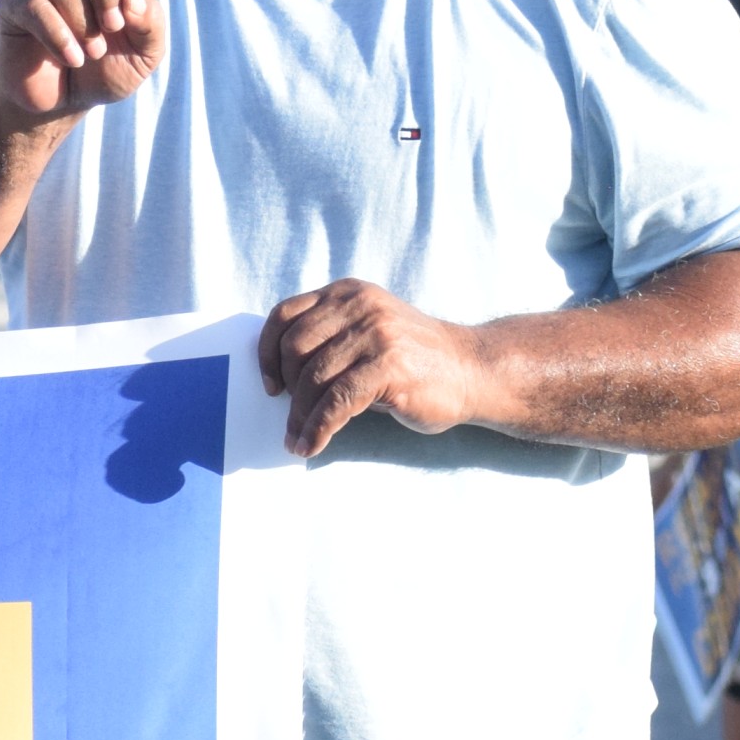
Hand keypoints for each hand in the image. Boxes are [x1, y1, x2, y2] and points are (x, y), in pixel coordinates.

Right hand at [0, 0, 162, 117]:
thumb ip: (152, 23)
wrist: (60, 98)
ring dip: (85, 23)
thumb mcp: (147, 52)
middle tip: (116, 24)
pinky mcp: (13, 2)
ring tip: (89, 50)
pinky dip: (62, 37)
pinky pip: (38, 7)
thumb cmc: (107, 67)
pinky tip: (70, 56)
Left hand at [260, 280, 495, 456]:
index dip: (267, 353)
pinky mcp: (388, 365)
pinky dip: (318, 428)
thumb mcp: (366, 333)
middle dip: (286, 389)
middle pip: (294, 348)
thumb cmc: (413, 360)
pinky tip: (312, 445)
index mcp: (347, 293)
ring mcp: (375, 334)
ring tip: (297, 439)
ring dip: (300, 416)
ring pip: (313, 378)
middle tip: (290, 416)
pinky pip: (337, 402)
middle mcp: (359, 306)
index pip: (284, 315)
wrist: (473, 370)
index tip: (270, 385)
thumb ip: (329, 340)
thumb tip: (279, 380)